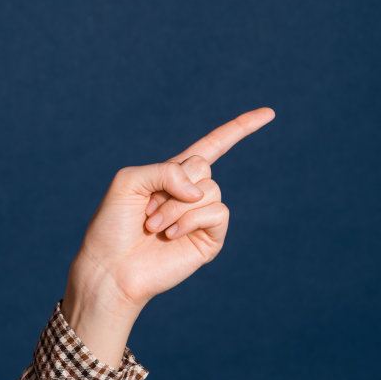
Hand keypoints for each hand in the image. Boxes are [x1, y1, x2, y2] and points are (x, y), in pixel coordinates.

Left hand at [70, 108, 274, 313]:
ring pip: (209, 190)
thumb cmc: (113, 224)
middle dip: (171, 185)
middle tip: (147, 209)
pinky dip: (190, 220)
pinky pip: (217, 212)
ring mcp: (202, 216)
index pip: (213, 146)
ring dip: (175, 207)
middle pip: (203, 166)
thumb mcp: (129, 180)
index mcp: (173, 174)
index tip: (269, 113)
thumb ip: (165, 170)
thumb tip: (201, 192)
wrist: (111, 266)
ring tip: (154, 226)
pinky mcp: (210, 238)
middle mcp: (191, 193)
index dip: (239, 128)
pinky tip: (170, 235)